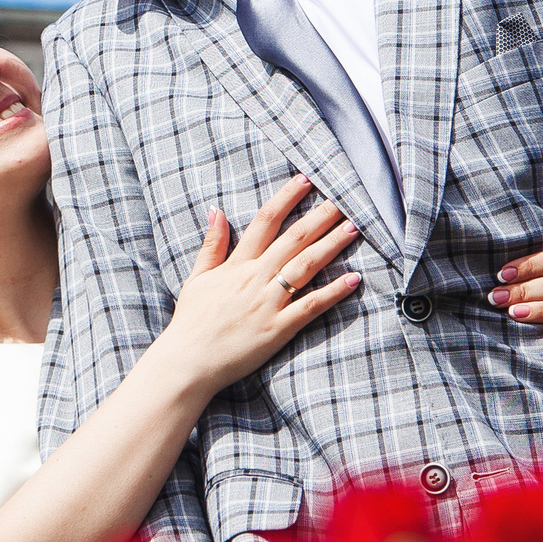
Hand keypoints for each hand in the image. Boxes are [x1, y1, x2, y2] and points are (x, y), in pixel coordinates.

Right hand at [156, 176, 360, 390]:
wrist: (188, 362)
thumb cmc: (192, 322)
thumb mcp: (197, 278)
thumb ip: (212, 245)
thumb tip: (217, 210)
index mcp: (237, 265)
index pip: (265, 221)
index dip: (287, 197)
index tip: (306, 179)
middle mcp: (255, 278)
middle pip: (293, 239)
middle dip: (320, 215)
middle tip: (346, 196)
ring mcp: (268, 303)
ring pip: (305, 266)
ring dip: (331, 245)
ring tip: (354, 228)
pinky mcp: (278, 328)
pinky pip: (310, 306)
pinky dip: (333, 292)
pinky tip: (353, 279)